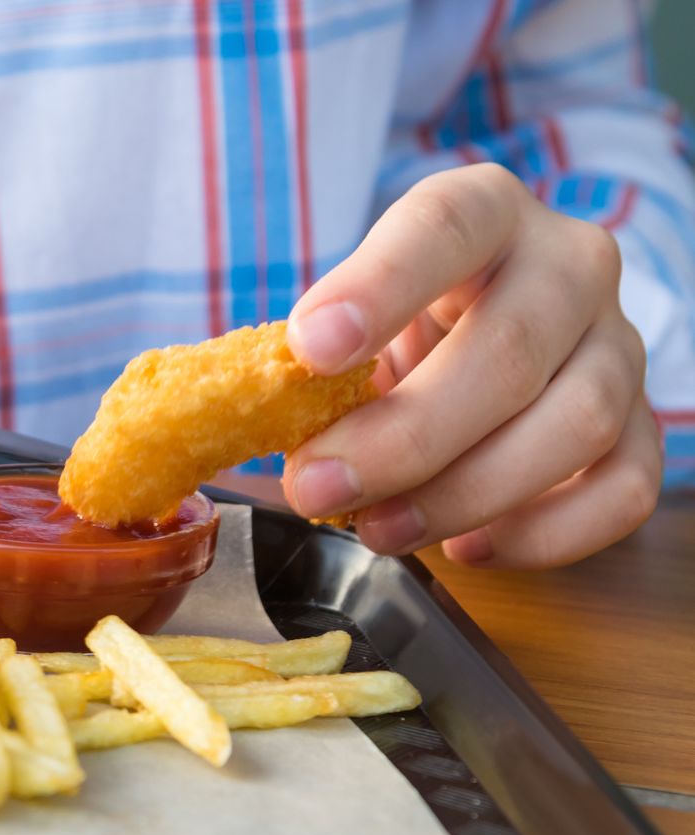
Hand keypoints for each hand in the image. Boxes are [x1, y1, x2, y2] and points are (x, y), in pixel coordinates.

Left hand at [282, 163, 660, 567]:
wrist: (465, 341)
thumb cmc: (393, 326)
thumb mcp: (348, 320)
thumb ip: (319, 360)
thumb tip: (270, 422)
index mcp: (484, 210)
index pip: (444, 225)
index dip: (379, 286)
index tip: (310, 348)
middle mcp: (568, 264)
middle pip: (512, 348)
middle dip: (406, 436)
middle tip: (318, 487)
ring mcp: (617, 343)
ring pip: (578, 422)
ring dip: (468, 493)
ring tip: (379, 528)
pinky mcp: (642, 423)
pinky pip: (623, 488)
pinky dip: (546, 533)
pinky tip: (468, 546)